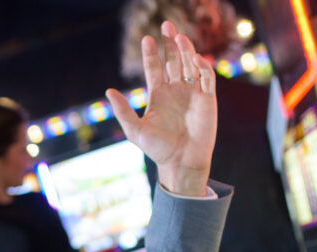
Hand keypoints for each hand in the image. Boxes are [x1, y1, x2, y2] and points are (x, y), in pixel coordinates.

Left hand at [106, 22, 216, 196]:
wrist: (181, 161)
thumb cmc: (158, 148)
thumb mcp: (135, 130)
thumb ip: (123, 111)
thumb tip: (108, 91)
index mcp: (158, 94)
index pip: (154, 67)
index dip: (151, 53)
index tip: (147, 39)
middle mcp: (176, 90)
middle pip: (174, 60)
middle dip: (171, 43)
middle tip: (167, 25)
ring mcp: (192, 93)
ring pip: (190, 64)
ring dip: (186, 49)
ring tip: (179, 36)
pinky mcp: (208, 99)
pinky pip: (207, 77)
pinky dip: (203, 66)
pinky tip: (195, 57)